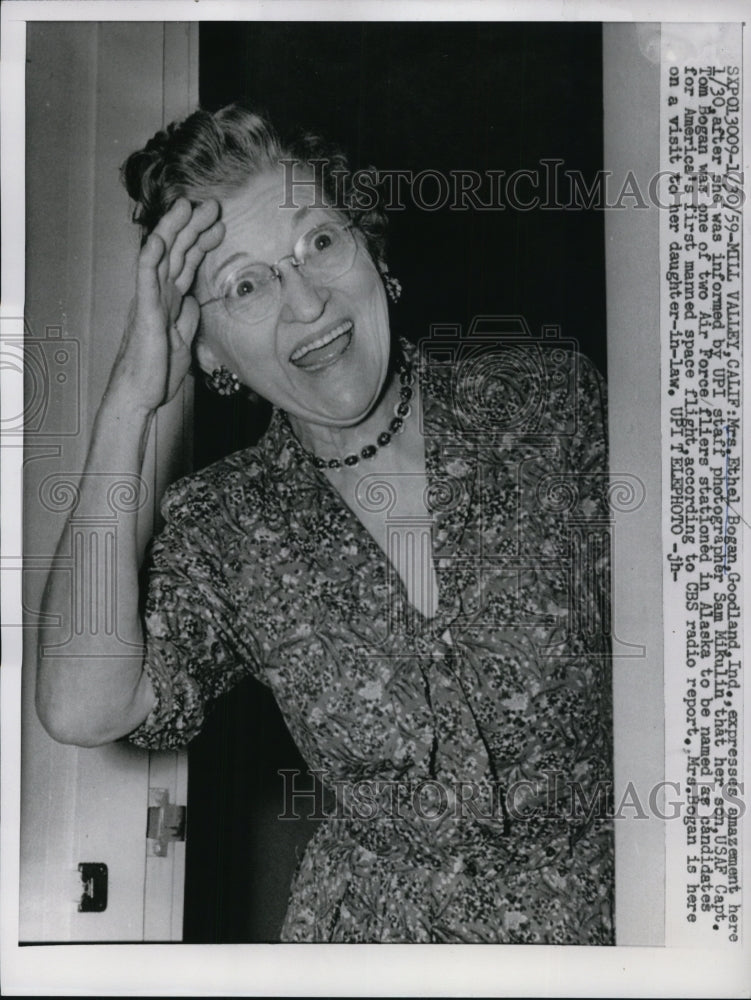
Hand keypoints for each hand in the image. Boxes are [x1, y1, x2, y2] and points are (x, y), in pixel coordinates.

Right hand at [111, 197, 224, 410]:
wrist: (140, 394)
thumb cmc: (157, 370)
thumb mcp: (182, 341)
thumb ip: (187, 318)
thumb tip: (194, 301)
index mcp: (169, 300)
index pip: (186, 262)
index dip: (202, 242)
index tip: (219, 226)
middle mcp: (158, 294)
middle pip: (177, 252)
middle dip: (194, 227)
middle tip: (213, 206)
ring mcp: (150, 300)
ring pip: (162, 256)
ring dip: (175, 230)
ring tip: (189, 207)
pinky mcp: (145, 313)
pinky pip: (145, 280)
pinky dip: (151, 258)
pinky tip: (159, 240)